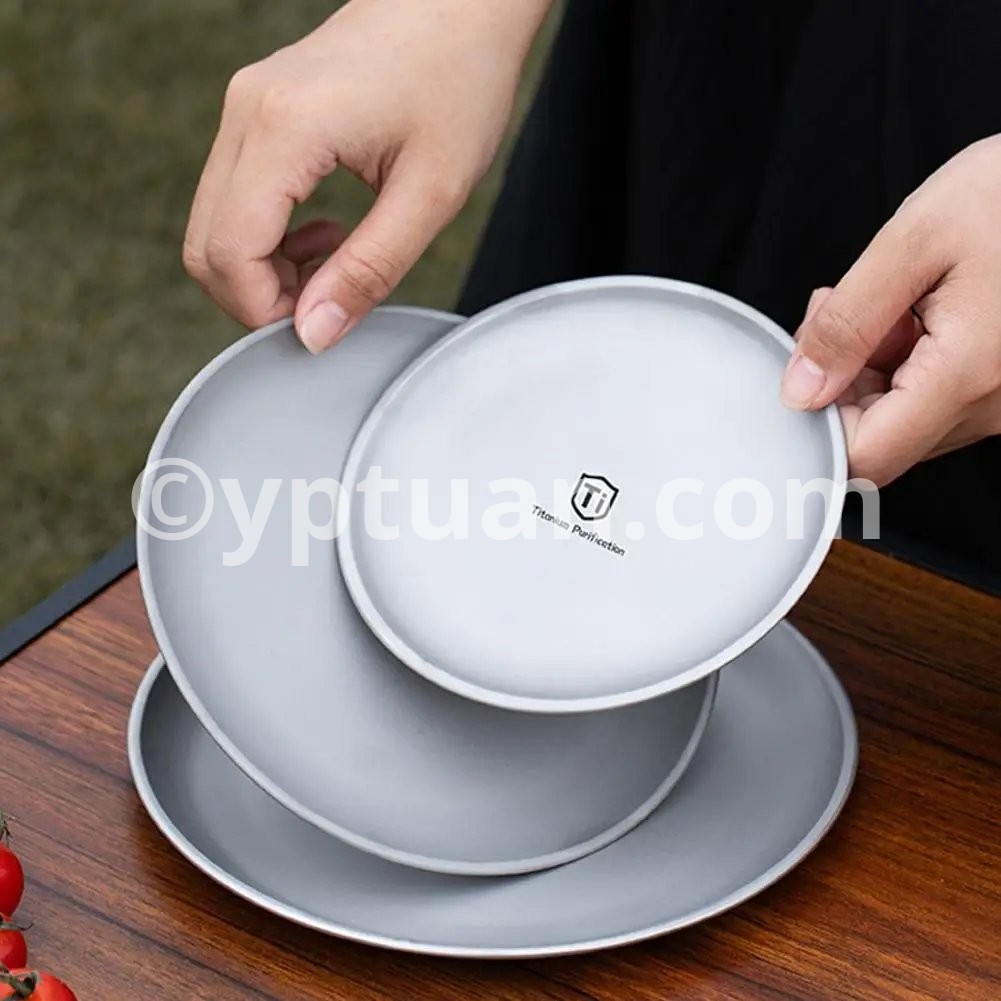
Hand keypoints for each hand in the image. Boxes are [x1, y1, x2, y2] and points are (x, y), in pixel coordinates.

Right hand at [183, 0, 549, 351]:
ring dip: (265, 268)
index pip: (228, 254)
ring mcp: (246, 106)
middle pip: (205, 245)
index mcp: (284, 128)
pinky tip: (326, 234)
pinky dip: (268, 236)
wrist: (463, 3)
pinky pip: (234, 196)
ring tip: (339, 261)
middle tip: (330, 302)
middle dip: (259, 297)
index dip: (266, 312)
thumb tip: (315, 334)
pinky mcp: (259, 110)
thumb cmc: (460, 79)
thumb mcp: (430, 193)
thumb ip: (369, 270)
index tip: (322, 325)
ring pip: (214, 224)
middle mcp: (247, 111)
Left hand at [781, 135, 1000, 485]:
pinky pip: (939, 398)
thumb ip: (848, 324)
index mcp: (968, 375)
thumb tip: (801, 391)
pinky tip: (915, 311)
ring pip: (908, 418)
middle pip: (884, 439)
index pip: (867, 456)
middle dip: (842, 385)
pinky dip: (909, 363)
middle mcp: (994, 404)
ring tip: (888, 301)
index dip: (820, 425)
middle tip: (840, 312)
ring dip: (875, 370)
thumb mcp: (913, 241)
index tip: (804, 372)